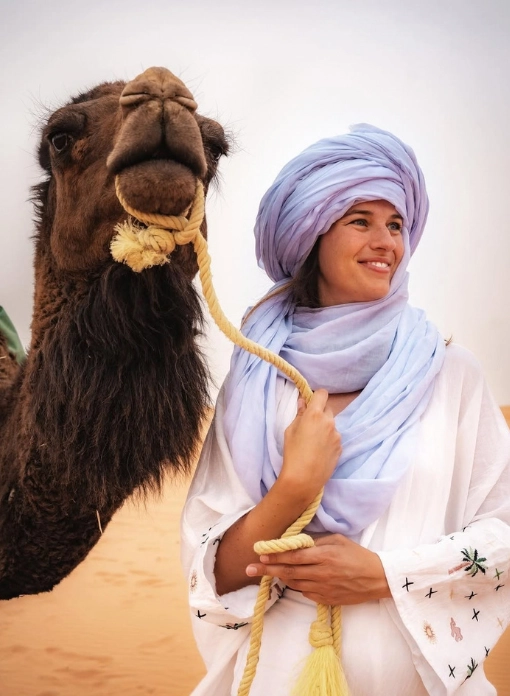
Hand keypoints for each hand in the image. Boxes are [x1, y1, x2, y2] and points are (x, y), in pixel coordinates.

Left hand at [246, 534, 390, 605]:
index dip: (275, 556)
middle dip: (267, 570)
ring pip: (294, 584)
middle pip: (288, 572)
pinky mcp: (326, 600)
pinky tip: (291, 580)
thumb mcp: (338, 540)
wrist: (377, 579)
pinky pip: (305, 593)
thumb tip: (297, 542)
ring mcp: (323, 589)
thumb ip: (317, 541)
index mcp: (324, 556)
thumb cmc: (357, 555)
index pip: (293, 556)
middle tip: (249, 569)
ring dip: (279, 579)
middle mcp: (321, 573)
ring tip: (265, 574)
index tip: (259, 554)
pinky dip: (296, 586)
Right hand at [279, 389, 340, 501]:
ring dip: (325, 428)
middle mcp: (329, 422)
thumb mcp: (290, 431)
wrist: (304, 478)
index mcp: (315, 415)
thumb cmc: (292, 453)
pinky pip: (334, 437)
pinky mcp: (341, 447)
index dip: (317, 396)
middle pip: (328, 409)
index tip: (311, 403)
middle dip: (320, 413)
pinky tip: (319, 451)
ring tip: (314, 443)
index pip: (322, 394)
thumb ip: (299, 414)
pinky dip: (329, 440)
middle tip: (310, 425)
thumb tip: (303, 402)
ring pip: (331, 425)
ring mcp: (337, 435)